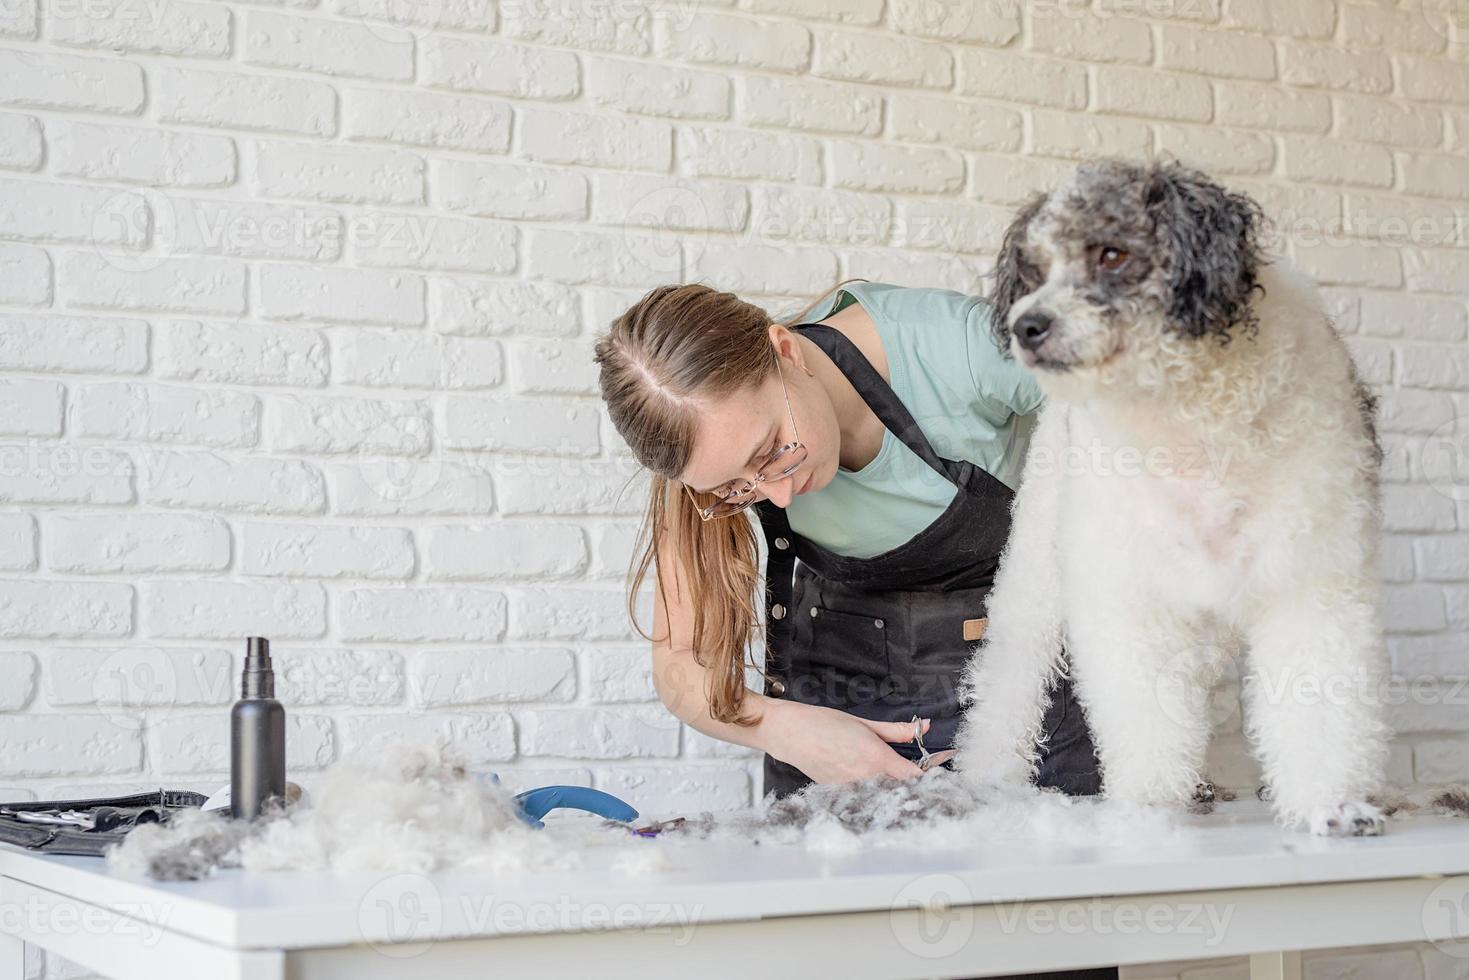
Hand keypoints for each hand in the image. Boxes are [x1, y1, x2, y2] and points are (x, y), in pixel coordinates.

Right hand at [760, 700, 951, 784]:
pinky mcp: (839, 795)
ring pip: (882, 795)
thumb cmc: (824, 723)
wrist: (790, 734)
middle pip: (900, 790)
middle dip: (911, 785)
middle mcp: (866, 778)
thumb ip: (897, 730)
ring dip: (891, 790)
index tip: (934, 771)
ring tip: (891, 778)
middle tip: (916, 774)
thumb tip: (923, 727)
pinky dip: (871, 792)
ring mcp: (852, 790)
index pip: (914, 777)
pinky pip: (863, 797)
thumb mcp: (864, 723)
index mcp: (876, 757)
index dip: (928, 775)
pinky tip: (869, 782)